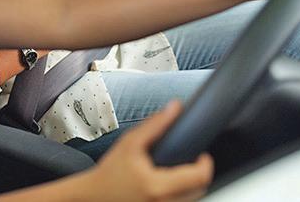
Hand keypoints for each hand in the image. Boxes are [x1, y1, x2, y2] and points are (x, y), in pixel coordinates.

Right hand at [88, 101, 212, 201]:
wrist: (94, 194)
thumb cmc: (110, 172)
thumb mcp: (130, 142)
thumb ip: (155, 125)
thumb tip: (174, 108)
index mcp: (159, 186)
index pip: (200, 177)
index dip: (205, 163)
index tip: (201, 154)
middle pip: (200, 189)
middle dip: (198, 173)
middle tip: (189, 160)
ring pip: (192, 198)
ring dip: (190, 184)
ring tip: (176, 170)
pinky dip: (179, 194)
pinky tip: (167, 183)